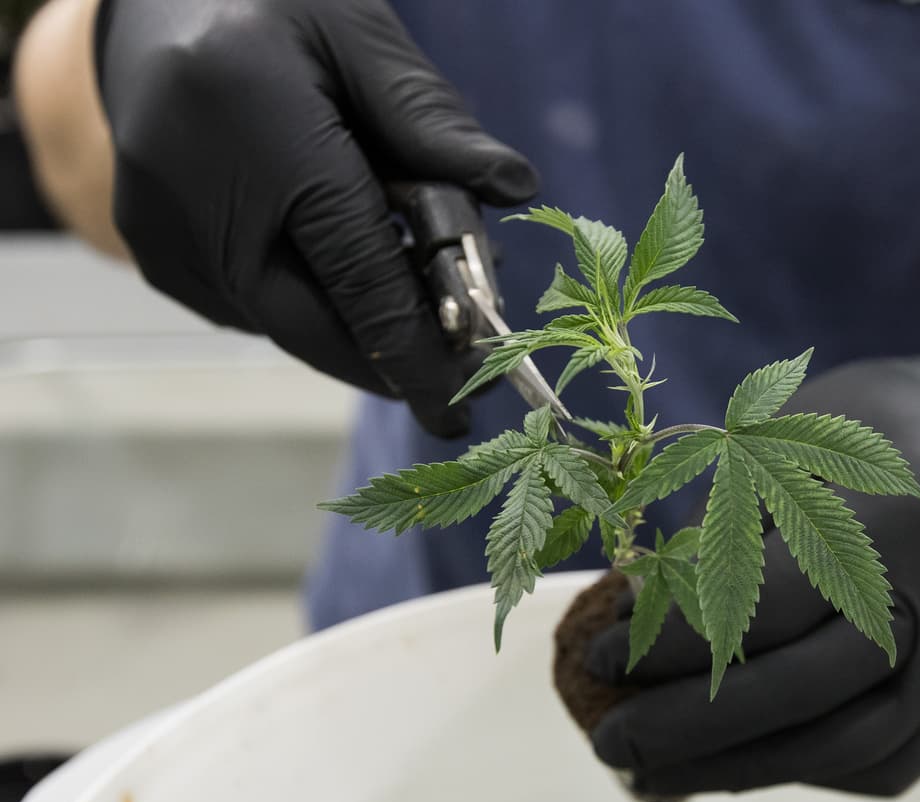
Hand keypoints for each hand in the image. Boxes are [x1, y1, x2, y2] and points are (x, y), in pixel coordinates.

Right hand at [94, 0, 537, 436]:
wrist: (151, 7)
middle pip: (314, 326)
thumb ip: (430, 118)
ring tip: (416, 309)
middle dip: (394, 363)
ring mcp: (164, 236)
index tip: (470, 393)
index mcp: (260, 132)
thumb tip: (515, 186)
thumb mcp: (359, 34)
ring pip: (284, 326)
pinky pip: (252, 309)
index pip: (359, 274)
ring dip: (357, 332)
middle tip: (456, 383)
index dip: (421, 345)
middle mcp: (195, 198)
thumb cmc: (268, 7)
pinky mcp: (155, 256)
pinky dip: (310, 307)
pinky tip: (347, 274)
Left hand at [585, 357, 919, 796]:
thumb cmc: (863, 429)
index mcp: (898, 517)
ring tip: (655, 774)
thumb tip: (634, 624)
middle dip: (697, 727)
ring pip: (851, 746)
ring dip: (741, 769)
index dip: (676, 642)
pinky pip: (884, 759)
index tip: (600, 658)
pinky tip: (732, 763)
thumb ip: (720, 530)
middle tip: (612, 741)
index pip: (774, 605)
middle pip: (813, 692)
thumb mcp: (787, 441)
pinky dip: (801, 768)